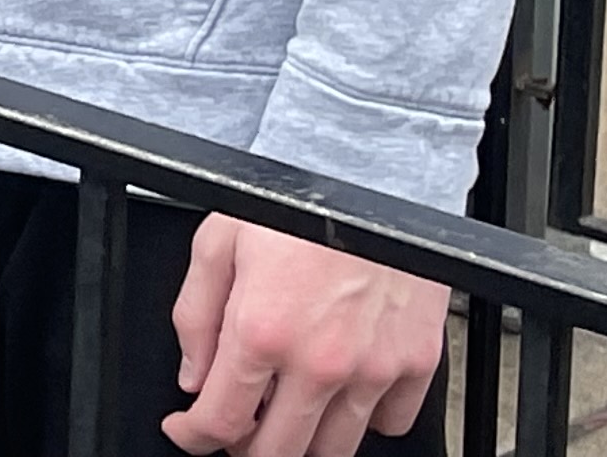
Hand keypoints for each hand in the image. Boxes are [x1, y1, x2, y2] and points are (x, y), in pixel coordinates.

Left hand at [162, 218, 445, 456]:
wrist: (373, 177)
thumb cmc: (294, 199)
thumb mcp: (216, 243)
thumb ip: (196, 316)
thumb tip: (193, 375)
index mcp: (261, 330)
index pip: (220, 420)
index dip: (194, 436)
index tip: (188, 431)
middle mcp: (319, 360)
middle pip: (279, 452)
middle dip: (246, 448)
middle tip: (236, 425)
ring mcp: (373, 368)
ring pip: (335, 449)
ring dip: (302, 441)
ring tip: (285, 412)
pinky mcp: (417, 364)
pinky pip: (389, 424)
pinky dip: (363, 419)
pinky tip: (341, 391)